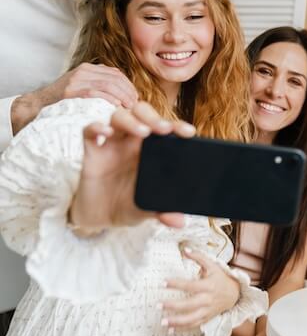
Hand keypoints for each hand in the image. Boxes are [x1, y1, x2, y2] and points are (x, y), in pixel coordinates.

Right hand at [12, 63, 137, 134]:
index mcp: (88, 69)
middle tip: (135, 104)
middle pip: (114, 78)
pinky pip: (95, 93)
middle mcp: (83, 71)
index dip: (128, 85)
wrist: (37, 105)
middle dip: (128, 91)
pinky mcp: (70, 91)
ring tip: (129, 107)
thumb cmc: (64, 100)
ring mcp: (76, 80)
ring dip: (122, 96)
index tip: (135, 97)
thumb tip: (126, 92)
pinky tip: (116, 106)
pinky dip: (108, 99)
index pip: (116, 74)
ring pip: (108, 84)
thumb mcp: (82, 87)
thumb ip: (100, 85)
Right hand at [69, 101, 194, 230]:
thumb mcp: (146, 210)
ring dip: (132, 120)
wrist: (98, 218)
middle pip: (142, 114)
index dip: (177, 126)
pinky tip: (106, 132)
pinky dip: (96, 127)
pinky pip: (89, 131)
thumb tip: (179, 221)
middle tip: (164, 130)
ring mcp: (111, 144)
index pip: (165, 129)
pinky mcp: (91, 151)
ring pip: (119, 116)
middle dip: (154, 117)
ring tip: (143, 132)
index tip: (189, 133)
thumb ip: (161, 212)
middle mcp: (132, 142)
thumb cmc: (127, 206)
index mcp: (151, 150)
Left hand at [161, 246, 240, 329]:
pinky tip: (170, 330)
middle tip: (158, 305)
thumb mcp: (212, 266)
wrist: (234, 293)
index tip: (163, 282)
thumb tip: (185, 250)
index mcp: (208, 285)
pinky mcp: (206, 318)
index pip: (190, 285)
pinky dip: (182, 328)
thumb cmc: (220, 278)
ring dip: (176, 321)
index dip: (176, 284)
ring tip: (163, 321)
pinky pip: (194, 325)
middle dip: (173, 305)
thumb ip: (199, 257)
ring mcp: (207, 310)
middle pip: (189, 304)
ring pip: (191, 318)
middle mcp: (207, 299)